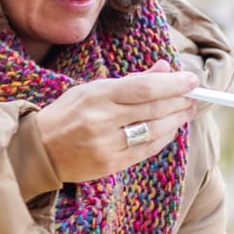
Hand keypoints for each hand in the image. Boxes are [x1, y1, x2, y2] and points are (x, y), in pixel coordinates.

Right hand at [37, 60, 197, 183]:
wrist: (39, 149)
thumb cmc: (67, 113)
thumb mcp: (92, 88)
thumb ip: (130, 80)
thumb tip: (165, 68)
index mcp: (97, 96)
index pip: (144, 88)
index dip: (173, 84)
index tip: (191, 80)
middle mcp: (102, 121)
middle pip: (153, 109)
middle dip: (179, 101)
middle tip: (194, 96)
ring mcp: (106, 145)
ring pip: (154, 131)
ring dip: (176, 120)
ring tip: (187, 111)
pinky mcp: (109, 165)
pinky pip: (146, 150)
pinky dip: (163, 138)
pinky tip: (171, 129)